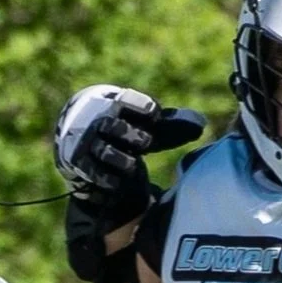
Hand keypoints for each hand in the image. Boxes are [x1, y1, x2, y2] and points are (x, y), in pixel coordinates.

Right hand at [52, 85, 205, 218]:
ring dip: (121, 159)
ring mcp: (87, 144)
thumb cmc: (126, 133)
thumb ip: (171, 125)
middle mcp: (97, 121)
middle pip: (113, 125)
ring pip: (104, 150)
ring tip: (134, 165)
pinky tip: (121, 182)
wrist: (89, 150)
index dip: (143, 107)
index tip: (155, 116)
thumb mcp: (147, 127)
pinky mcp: (81, 166)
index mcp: (114, 104)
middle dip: (132, 134)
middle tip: (146, 143)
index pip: (127, 101)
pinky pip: (94, 174)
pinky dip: (109, 179)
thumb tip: (200, 123)